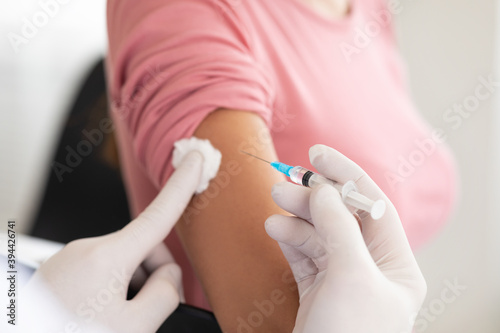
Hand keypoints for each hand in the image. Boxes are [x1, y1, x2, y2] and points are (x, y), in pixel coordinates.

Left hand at [20, 151, 202, 332]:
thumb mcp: (134, 328)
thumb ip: (165, 295)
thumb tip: (168, 277)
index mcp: (105, 257)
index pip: (158, 215)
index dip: (183, 185)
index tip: (195, 159)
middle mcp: (85, 250)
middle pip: (144, 249)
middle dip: (154, 277)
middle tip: (144, 314)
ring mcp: (69, 260)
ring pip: (123, 264)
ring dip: (131, 288)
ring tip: (115, 321)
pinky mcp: (60, 273)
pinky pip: (101, 272)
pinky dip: (111, 291)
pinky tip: (100, 317)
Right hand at [265, 145, 426, 332]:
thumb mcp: (350, 275)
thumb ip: (338, 226)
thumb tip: (324, 188)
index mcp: (396, 267)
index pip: (373, 207)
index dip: (347, 176)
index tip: (319, 154)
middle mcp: (371, 271)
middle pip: (341, 218)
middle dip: (313, 198)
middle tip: (284, 184)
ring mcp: (343, 280)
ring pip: (319, 235)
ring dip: (296, 218)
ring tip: (274, 208)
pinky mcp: (318, 291)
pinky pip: (304, 255)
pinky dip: (289, 240)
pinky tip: (275, 230)